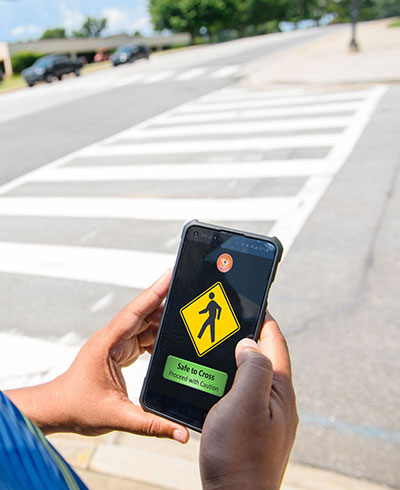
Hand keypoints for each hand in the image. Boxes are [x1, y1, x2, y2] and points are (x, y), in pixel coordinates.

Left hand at [5, 270, 188, 443]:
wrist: (57, 409)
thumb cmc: (77, 408)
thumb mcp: (116, 417)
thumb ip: (151, 425)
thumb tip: (181, 433)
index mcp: (107, 343)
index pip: (135, 311)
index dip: (154, 292)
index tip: (171, 275)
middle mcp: (113, 338)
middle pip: (144, 313)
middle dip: (166, 302)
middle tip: (189, 295)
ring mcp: (116, 342)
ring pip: (145, 323)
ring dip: (164, 320)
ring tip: (187, 317)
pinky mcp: (120, 350)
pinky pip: (144, 335)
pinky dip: (158, 336)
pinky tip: (172, 340)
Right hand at [200, 314, 297, 489]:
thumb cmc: (239, 455)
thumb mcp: (245, 404)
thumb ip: (252, 368)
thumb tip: (249, 344)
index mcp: (279, 388)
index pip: (275, 341)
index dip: (263, 318)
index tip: (249, 300)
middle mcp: (277, 399)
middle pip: (264, 356)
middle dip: (247, 335)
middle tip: (224, 321)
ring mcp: (266, 414)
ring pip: (252, 374)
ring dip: (236, 358)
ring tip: (215, 347)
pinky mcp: (253, 426)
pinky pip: (243, 392)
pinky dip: (230, 380)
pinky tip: (214, 382)